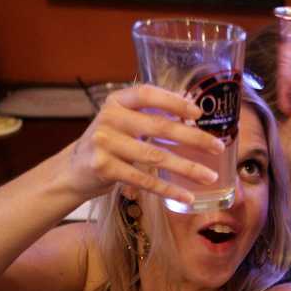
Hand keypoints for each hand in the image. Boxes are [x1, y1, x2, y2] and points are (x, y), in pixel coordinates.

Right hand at [64, 84, 224, 204]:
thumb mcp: (122, 122)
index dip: (173, 101)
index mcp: (116, 102)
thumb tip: (192, 111)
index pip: (147, 94)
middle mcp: (109, 118)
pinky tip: (187, 196)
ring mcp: (105, 143)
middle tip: (218, 147)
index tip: (198, 113)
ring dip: (186, 168)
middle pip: (159, 127)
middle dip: (193, 138)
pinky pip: (143, 180)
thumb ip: (149, 116)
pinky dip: (167, 190)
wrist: (72, 170)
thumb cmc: (108, 144)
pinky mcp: (104, 168)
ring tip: (210, 177)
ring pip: (155, 156)